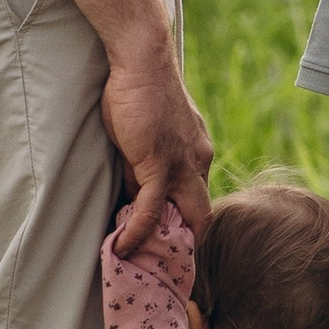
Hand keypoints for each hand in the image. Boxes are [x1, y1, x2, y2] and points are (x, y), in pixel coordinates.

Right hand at [105, 51, 213, 253]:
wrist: (143, 63)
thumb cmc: (140, 92)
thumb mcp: (148, 136)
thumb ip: (145, 166)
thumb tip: (134, 197)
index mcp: (199, 153)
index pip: (200, 198)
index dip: (188, 224)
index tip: (172, 244)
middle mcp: (199, 161)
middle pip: (203, 214)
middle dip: (189, 243)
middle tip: (169, 265)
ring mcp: (183, 164)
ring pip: (186, 216)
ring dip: (165, 244)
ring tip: (144, 264)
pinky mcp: (160, 164)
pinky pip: (153, 208)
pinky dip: (139, 230)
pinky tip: (124, 245)